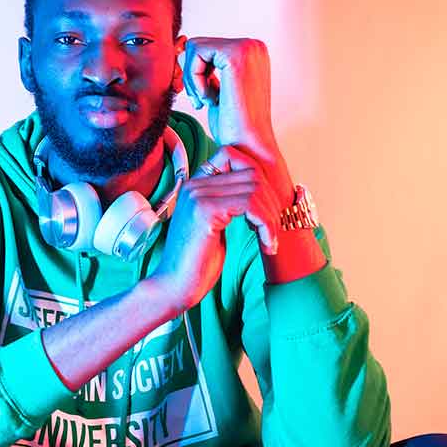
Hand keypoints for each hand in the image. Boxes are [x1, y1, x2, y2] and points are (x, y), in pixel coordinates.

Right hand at [148, 157, 282, 314]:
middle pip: (252, 173)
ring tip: (269, 241)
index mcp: (196, 185)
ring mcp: (198, 195)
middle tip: (272, 231)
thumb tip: (261, 194)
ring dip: (271, 217)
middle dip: (271, 203)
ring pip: (255, 189)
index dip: (260, 183)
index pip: (237, 159)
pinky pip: (251, 205)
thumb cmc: (196, 264)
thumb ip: (230, 206)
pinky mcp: (205, 211)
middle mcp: (195, 185)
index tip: (263, 214)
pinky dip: (266, 225)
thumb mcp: (215, 228)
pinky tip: (267, 244)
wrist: (174, 287)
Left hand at [181, 36, 294, 206]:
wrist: (246, 148)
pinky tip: (208, 100)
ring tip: (206, 101)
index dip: (196, 74)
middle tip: (202, 102)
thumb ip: (206, 70)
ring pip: (195, 47)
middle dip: (192, 76)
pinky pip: (196, 53)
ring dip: (193, 79)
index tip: (204, 99)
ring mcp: (248, 48)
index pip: (207, 47)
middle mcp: (254, 46)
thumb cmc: (232, 126)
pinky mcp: (236, 55)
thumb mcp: (216, 91)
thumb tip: (182, 51)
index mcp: (252, 53)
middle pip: (199, 44)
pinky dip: (194, 79)